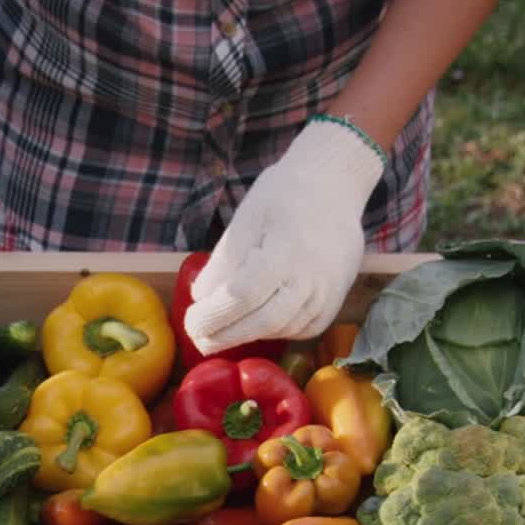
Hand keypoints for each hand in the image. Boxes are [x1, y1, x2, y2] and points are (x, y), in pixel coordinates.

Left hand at [184, 118, 384, 349]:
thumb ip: (224, 260)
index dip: (214, 314)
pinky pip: (300, 330)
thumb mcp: (246, 218)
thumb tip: (202, 298)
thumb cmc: (283, 196)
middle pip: (263, 322)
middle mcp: (311, 277)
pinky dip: (274, 332)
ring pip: (281, 330)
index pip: (243, 295)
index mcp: (285, 250)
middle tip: (199, 338)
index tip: (191, 322)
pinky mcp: (334, 302)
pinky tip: (256, 322)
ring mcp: (327, 293)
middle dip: (225, 335)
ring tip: (221, 330)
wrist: (333, 186)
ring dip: (247, 335)